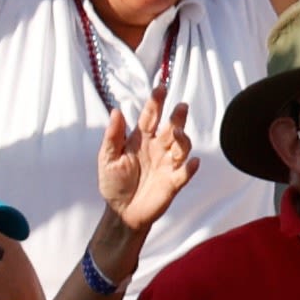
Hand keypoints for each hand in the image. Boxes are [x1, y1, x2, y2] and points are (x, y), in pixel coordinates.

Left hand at [96, 95, 195, 234]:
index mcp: (141, 140)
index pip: (151, 117)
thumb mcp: (107, 158)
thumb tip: (116, 110)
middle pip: (172, 128)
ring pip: (182, 147)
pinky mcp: (173, 182)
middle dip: (177, 117)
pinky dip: (190, 168)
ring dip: (184, 139)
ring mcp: (167, 165)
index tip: (161, 88)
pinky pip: (185, 173)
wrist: (121, 211)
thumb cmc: (113, 183)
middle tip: (180, 106)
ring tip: (179, 133)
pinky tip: (192, 162)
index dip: (156, 103)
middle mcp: (158, 149)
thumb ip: (113, 136)